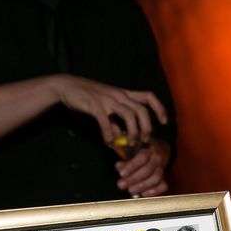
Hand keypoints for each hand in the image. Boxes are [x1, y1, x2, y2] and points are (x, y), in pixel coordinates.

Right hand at [53, 74, 167, 146]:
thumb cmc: (87, 97)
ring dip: (133, 132)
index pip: (148, 96)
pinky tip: (108, 142)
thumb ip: (114, 120)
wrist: (66, 86)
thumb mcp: (105, 106)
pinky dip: (109, 133)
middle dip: (147, 127)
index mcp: (124, 94)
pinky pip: (106, 121)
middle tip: (145, 140)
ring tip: (131, 144)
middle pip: (141, 110)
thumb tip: (119, 136)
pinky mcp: (95, 105)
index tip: (163, 121)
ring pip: (129, 115)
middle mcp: (119, 95)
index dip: (159, 107)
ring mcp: (107, 99)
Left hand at [117, 138, 170, 197]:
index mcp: (149, 148)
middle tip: (121, 185)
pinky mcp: (165, 178)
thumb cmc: (141, 152)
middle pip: (148, 170)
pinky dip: (154, 191)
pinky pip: (163, 186)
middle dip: (133, 179)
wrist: (158, 151)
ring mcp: (162, 168)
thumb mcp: (132, 151)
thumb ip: (125, 160)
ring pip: (156, 178)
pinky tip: (143, 194)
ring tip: (130, 190)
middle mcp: (157, 158)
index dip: (132, 166)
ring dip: (142, 186)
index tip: (121, 174)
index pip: (142, 157)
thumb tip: (119, 166)